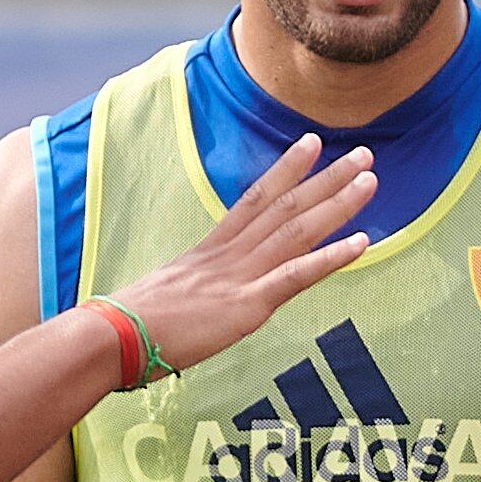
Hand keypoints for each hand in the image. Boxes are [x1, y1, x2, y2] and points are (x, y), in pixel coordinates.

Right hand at [111, 134, 373, 371]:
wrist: (110, 336)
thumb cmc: (126, 326)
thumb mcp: (163, 300)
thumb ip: (189, 294)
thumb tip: (191, 303)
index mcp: (208, 252)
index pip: (254, 200)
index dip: (285, 171)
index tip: (311, 145)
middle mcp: (228, 255)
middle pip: (285, 206)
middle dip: (326, 179)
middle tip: (363, 154)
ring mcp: (239, 277)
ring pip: (297, 230)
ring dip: (337, 204)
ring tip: (370, 180)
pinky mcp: (246, 306)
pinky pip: (296, 275)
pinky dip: (332, 257)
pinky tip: (363, 243)